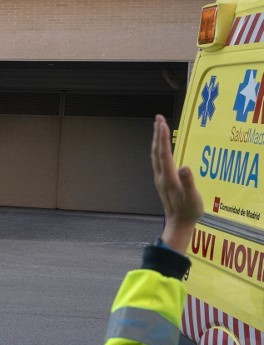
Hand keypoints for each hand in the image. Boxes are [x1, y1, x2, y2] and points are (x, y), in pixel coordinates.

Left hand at [151, 114, 201, 252]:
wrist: (179, 224)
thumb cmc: (188, 211)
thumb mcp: (192, 197)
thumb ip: (188, 182)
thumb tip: (185, 167)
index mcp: (168, 178)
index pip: (164, 153)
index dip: (163, 137)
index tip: (162, 122)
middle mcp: (161, 177)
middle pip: (157, 151)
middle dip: (158, 134)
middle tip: (158, 117)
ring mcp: (160, 179)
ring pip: (155, 156)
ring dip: (156, 140)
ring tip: (158, 126)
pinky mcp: (162, 182)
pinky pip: (158, 161)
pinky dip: (158, 149)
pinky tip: (161, 146)